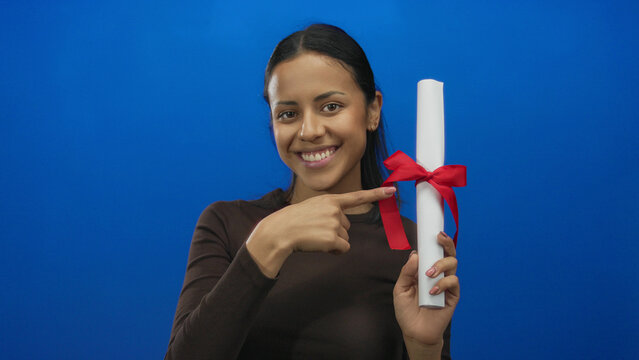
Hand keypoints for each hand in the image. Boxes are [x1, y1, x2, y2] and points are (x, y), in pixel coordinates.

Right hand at [246, 187, 395, 276]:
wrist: (280, 232)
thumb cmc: (293, 221)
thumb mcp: (312, 208)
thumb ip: (329, 211)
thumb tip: (341, 228)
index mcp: (330, 200)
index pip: (357, 196)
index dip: (376, 194)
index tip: (392, 190)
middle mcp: (335, 210)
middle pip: (347, 227)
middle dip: (335, 232)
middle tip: (315, 231)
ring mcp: (335, 224)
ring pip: (345, 239)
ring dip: (332, 242)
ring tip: (314, 237)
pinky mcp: (333, 238)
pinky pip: (342, 249)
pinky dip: (333, 251)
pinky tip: (318, 245)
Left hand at [393, 231, 459, 348]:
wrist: (414, 331)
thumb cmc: (407, 310)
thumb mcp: (401, 288)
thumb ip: (407, 271)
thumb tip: (416, 255)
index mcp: (425, 269)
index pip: (433, 251)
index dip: (436, 240)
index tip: (434, 231)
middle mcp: (438, 273)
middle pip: (447, 253)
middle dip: (446, 242)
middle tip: (439, 238)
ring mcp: (446, 284)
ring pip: (452, 264)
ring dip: (440, 264)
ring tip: (428, 274)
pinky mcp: (453, 296)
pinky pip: (453, 282)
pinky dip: (443, 283)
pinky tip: (433, 291)